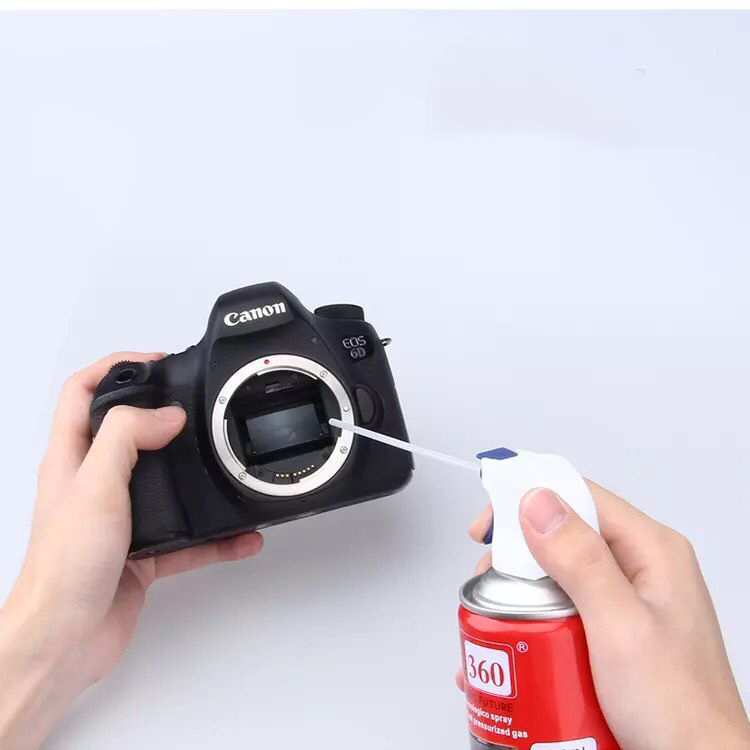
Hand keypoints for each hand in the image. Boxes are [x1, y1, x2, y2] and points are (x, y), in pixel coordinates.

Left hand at [0, 353, 263, 749]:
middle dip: (163, 412)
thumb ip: (128, 438)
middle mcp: (94, 484)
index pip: (84, 393)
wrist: (65, 640)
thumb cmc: (63, 569)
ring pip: (164, 483)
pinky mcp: (143, 552)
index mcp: (72, 459)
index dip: (116, 367)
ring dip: (195, 475)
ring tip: (223, 463)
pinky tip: (240, 536)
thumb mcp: (95, 486)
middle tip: (196, 404)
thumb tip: (166, 414)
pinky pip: (188, 535)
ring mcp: (120, 518)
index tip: (158, 362)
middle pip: (128, 431)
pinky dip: (216, 535)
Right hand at [462, 483, 749, 749]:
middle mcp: (640, 570)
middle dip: (516, 556)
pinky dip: (532, 619)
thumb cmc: (682, 712)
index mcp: (652, 551)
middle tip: (492, 580)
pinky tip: (518, 642)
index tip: (489, 526)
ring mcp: (625, 601)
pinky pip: (562, 608)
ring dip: (520, 592)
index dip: (527, 500)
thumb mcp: (621, 628)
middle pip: (562, 535)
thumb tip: (538, 503)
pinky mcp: (610, 631)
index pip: (579, 497)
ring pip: (557, 574)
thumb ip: (580, 560)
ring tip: (503, 619)